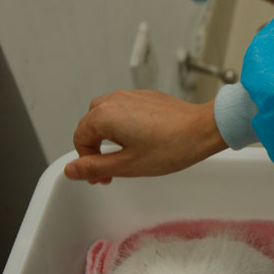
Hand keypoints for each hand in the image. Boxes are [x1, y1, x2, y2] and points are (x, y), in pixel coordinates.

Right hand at [64, 90, 227, 183]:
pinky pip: (124, 110)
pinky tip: (141, 141)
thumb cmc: (171, 147)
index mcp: (104, 115)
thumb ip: (95, 168)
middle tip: (111, 169)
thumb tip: (70, 170)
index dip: (87, 161)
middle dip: (96, 148)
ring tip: (125, 155)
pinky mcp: (146, 97)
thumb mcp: (127, 166)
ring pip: (106, 116)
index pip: (80, 138)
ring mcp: (131, 95)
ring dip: (108, 136)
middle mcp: (114, 100)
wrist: (203, 129)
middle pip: (90, 125)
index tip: (101, 177)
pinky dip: (124, 126)